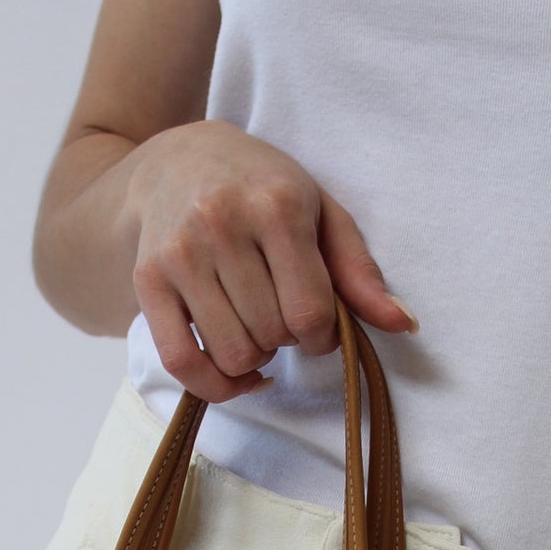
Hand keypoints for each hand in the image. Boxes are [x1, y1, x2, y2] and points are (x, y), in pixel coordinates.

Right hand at [121, 118, 418, 401]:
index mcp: (275, 204)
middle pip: (272, 336)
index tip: (319, 323)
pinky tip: (233, 373)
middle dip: (286, 339)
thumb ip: (360, 273)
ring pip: (233, 355)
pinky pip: (183, 364)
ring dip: (254, 357)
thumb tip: (403, 324)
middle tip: (280, 312)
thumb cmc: (261, 191)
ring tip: (254, 324)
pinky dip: (215, 386)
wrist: (176, 163)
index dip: (323, 336)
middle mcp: (221, 224)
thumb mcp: (320, 215)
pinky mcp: (147, 281)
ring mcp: (179, 254)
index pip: (310, 313)